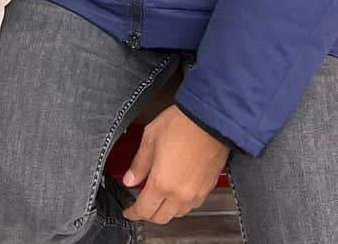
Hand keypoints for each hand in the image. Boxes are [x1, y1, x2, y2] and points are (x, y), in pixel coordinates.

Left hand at [121, 106, 228, 226]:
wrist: (209, 120)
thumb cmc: (181, 124)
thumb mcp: (150, 139)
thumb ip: (138, 164)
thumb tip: (129, 179)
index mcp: (162, 183)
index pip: (144, 210)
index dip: (133, 213)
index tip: (128, 211)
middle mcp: (181, 194)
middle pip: (161, 218)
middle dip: (148, 215)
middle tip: (140, 206)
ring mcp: (197, 193)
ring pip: (178, 214)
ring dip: (166, 210)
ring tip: (158, 198)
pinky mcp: (208, 188)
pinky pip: (193, 205)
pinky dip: (181, 204)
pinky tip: (177, 191)